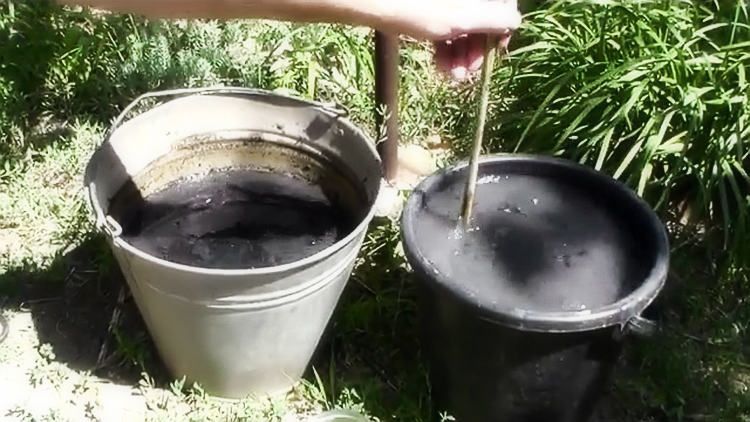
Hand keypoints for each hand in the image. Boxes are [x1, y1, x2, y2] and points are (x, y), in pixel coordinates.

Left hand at [379, 0, 519, 80]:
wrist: (372, 1)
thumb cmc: (417, 7)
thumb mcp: (462, 18)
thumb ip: (494, 19)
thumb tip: (515, 21)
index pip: (504, 5)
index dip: (501, 31)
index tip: (493, 53)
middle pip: (482, 17)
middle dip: (475, 49)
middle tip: (466, 73)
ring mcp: (447, 2)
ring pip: (462, 26)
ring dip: (460, 54)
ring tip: (451, 76)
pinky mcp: (427, 8)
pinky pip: (444, 26)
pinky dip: (444, 47)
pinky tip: (439, 66)